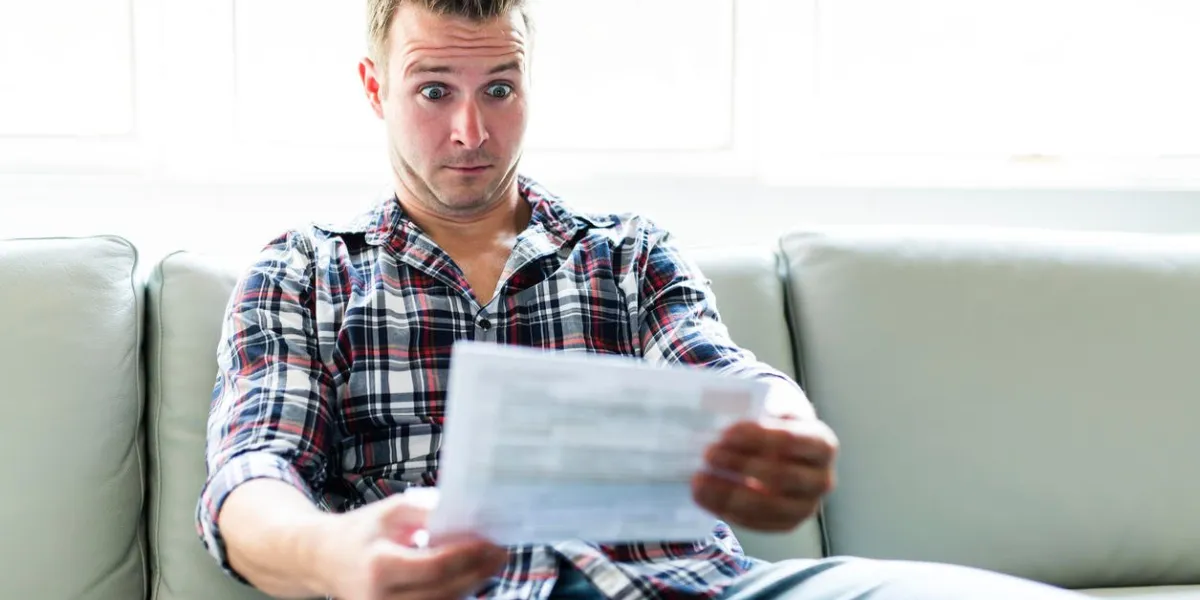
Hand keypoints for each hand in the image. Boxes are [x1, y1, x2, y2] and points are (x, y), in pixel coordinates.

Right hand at [315, 492, 507, 599]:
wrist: (323, 560)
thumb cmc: (361, 532)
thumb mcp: (390, 512)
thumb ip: (426, 512)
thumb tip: (465, 514)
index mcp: (379, 565)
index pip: (433, 566)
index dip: (467, 556)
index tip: (490, 543)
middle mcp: (380, 598)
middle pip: (443, 591)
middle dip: (477, 573)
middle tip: (501, 554)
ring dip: (470, 587)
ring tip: (490, 565)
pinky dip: (453, 595)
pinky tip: (469, 579)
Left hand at [693, 417, 837, 531]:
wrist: (788, 455)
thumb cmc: (776, 429)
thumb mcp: (774, 412)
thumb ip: (757, 413)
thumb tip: (725, 414)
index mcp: (822, 444)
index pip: (791, 440)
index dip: (757, 437)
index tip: (726, 432)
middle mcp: (822, 479)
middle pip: (780, 475)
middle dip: (740, 464)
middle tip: (708, 454)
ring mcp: (806, 506)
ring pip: (767, 505)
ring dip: (728, 492)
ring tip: (700, 478)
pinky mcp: (786, 524)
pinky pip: (755, 522)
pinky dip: (725, 508)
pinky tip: (703, 494)